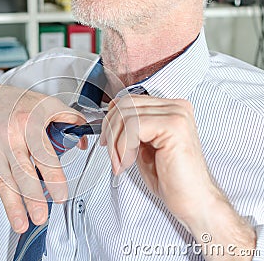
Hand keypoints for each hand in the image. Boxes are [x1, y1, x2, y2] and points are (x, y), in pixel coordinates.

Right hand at [0, 84, 84, 232]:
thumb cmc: (15, 103)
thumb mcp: (46, 103)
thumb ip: (69, 118)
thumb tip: (82, 140)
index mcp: (28, 124)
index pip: (43, 153)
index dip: (52, 176)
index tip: (60, 194)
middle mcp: (9, 138)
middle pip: (22, 171)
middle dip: (32, 197)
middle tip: (41, 216)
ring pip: (2, 181)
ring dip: (11, 205)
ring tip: (21, 223)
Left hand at [101, 95, 255, 259]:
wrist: (194, 202)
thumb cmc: (172, 180)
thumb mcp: (144, 148)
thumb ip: (132, 131)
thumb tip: (111, 120)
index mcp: (170, 110)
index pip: (130, 100)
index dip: (112, 120)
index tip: (107, 141)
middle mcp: (176, 108)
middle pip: (126, 104)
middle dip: (110, 131)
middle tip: (112, 155)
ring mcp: (177, 115)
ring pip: (126, 115)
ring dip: (116, 143)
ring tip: (122, 163)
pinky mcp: (174, 126)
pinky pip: (133, 127)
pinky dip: (123, 146)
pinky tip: (129, 162)